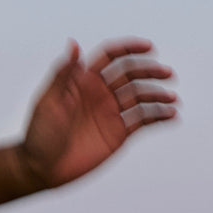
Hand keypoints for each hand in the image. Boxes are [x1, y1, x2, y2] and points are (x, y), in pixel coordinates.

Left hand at [17, 37, 178, 190]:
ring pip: (141, 97)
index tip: (149, 48)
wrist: (41, 168)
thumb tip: (74, 43)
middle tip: (168, 74)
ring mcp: (111, 113)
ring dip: (158, 95)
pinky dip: (159, 117)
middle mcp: (100, 93)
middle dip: (150, 72)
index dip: (130, 49)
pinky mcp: (119, 134)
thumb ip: (64, 73)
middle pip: (131, 74)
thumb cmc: (39, 133)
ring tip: (173, 99)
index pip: (111, 57)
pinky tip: (172, 115)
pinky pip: (143, 121)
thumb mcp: (49, 101)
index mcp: (83, 80)